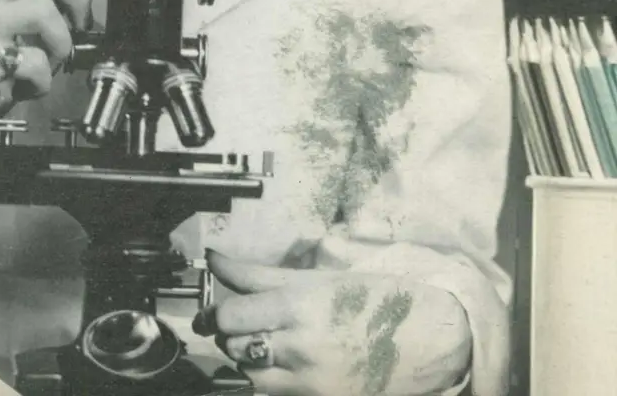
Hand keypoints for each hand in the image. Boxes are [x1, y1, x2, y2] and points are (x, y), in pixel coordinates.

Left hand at [193, 250, 471, 395]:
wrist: (430, 340)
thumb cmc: (373, 299)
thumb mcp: (317, 279)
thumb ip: (260, 274)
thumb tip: (215, 259)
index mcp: (297, 305)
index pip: (231, 315)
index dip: (215, 312)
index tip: (211, 310)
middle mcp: (298, 346)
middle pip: (234, 346)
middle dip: (229, 335)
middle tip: (236, 326)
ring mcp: (309, 382)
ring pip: (250, 378)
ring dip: (247, 362)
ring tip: (261, 347)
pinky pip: (276, 395)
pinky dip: (270, 382)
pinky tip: (283, 367)